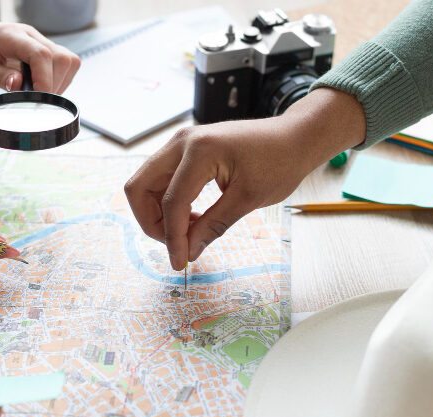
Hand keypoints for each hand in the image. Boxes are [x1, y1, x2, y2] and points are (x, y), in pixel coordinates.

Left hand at [0, 20, 79, 92]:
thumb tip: (19, 85)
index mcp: (10, 36)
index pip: (41, 54)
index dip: (45, 80)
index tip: (39, 100)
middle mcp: (29, 35)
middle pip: (61, 58)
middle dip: (55, 85)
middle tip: (37, 101)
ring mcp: (38, 41)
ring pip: (68, 61)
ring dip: (60, 84)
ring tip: (40, 96)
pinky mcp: (43, 50)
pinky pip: (64, 65)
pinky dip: (59, 81)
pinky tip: (42, 89)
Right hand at [124, 88, 365, 268]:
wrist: (294, 137)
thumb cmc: (279, 162)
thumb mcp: (248, 199)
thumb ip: (213, 226)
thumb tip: (187, 252)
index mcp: (199, 151)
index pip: (172, 202)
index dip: (172, 238)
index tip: (179, 262)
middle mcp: (182, 142)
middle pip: (139, 187)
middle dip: (150, 222)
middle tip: (174, 243)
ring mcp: (181, 143)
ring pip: (146, 183)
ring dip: (157, 212)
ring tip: (189, 230)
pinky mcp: (185, 149)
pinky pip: (161, 178)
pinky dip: (167, 201)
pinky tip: (192, 217)